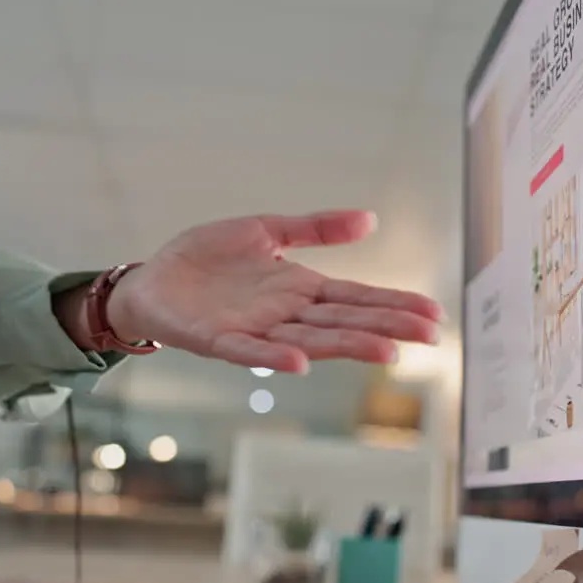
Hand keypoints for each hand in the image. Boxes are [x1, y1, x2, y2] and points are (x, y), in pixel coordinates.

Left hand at [104, 210, 442, 373]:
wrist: (150, 281)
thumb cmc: (206, 260)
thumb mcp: (265, 231)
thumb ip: (315, 228)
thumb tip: (370, 220)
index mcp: (299, 289)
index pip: (357, 297)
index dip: (394, 305)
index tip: (432, 314)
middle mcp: (285, 314)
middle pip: (344, 321)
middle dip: (386, 327)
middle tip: (428, 336)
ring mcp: (254, 329)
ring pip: (310, 339)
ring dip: (346, 346)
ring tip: (384, 351)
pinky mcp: (216, 340)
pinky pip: (249, 351)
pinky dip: (273, 356)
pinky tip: (299, 362)